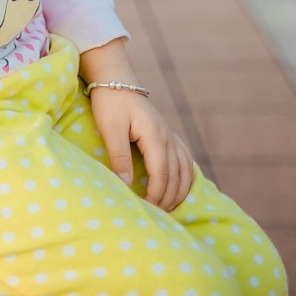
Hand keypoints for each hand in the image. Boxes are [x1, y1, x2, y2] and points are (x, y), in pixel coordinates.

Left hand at [90, 88, 194, 211]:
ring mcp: (170, 134)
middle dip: (167, 198)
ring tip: (167, 208)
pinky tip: (178, 188)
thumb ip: (119, 156)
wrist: (116, 80)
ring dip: (179, 190)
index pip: (162, 172)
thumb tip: (126, 186)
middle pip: (175, 174)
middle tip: (155, 216)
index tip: (145, 209)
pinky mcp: (167, 134)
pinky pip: (184, 159)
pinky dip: (185, 177)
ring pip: (184, 168)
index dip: (156, 194)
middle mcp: (167, 135)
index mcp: (154, 134)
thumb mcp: (110, 128)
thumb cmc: (110, 103)